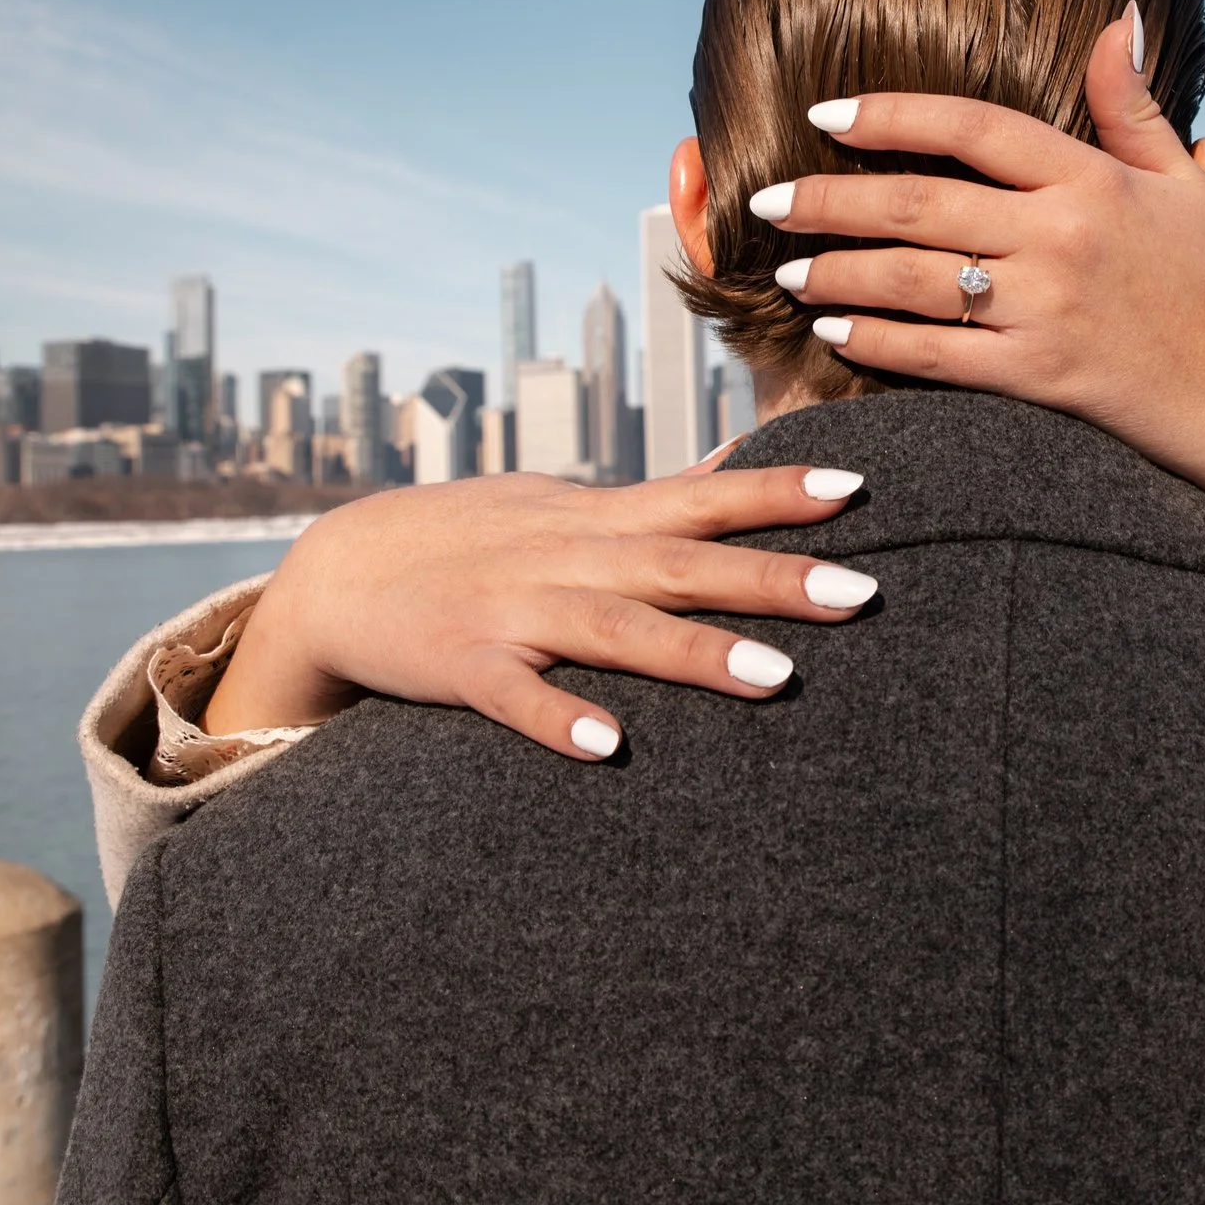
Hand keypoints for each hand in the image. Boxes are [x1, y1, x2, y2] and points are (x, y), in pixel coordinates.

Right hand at [204, 459, 878, 758]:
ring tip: (780, 679)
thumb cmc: (478, 537)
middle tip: (864, 593)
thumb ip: (665, 493)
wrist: (339, 570)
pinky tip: (613, 748)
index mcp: (602, 520)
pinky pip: (518, 697)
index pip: (707, 498)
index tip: (859, 489)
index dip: (779, 492)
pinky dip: (562, 718)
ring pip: (619, 632)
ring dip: (698, 653)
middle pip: (687, 566)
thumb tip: (749, 456)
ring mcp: (517, 611)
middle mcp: (570, 558)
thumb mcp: (570, 504)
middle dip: (776, 579)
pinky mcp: (466, 666)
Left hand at [758, 4, 1204, 548]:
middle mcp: (1062, 238)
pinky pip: (936, 353)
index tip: (826, 115)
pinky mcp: (1036, 377)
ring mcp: (1047, 309)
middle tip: (765, 199)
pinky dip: (876, 341)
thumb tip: (1116, 15)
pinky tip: (833, 330)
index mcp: (1090, 180)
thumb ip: (1132, 103)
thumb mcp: (1181, 184)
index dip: (892, 114)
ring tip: (785, 268)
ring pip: (913, 279)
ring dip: (837, 272)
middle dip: (829, 200)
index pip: (973, 127)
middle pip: (919, 202)